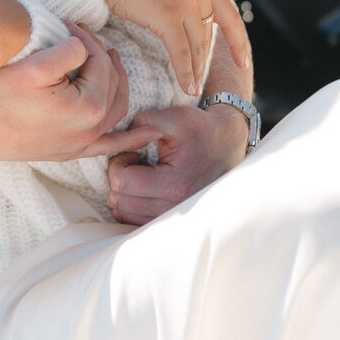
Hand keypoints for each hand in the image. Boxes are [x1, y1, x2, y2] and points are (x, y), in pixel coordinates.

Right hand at [0, 24, 163, 162]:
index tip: (68, 25)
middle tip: (80, 37)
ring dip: (118, 83)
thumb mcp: (32, 66)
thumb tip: (82, 46)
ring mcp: (82, 143)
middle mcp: (91, 129)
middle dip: (100, 55)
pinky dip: (132, 139)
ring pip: (117, 109)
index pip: (100, 61)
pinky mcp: (70, 151)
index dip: (86, 38)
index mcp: (88, 107)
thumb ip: (67, 51)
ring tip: (111, 60)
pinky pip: (110, 145)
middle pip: (112, 83)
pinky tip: (151, 132)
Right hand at [76, 0, 248, 97]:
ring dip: (195, 70)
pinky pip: (181, 52)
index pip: (230, 16)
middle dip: (204, 61)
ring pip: (197, 46)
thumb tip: (196, 24)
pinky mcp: (169, 16)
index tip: (243, 62)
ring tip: (193, 88)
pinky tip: (186, 86)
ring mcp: (186, 1)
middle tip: (201, 80)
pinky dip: (184, 72)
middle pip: (209, 35)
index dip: (238, 42)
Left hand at [107, 101, 247, 224]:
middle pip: (119, 201)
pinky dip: (130, 204)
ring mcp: (172, 218)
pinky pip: (132, 221)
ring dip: (124, 192)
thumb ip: (139, 126)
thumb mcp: (172, 117)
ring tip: (141, 174)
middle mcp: (174, 208)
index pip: (122, 183)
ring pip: (122, 213)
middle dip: (119, 178)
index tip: (131, 153)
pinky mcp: (169, 222)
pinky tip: (144, 187)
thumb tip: (113, 142)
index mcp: (175, 184)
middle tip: (135, 162)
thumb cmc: (199, 130)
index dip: (118, 164)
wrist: (226, 146)